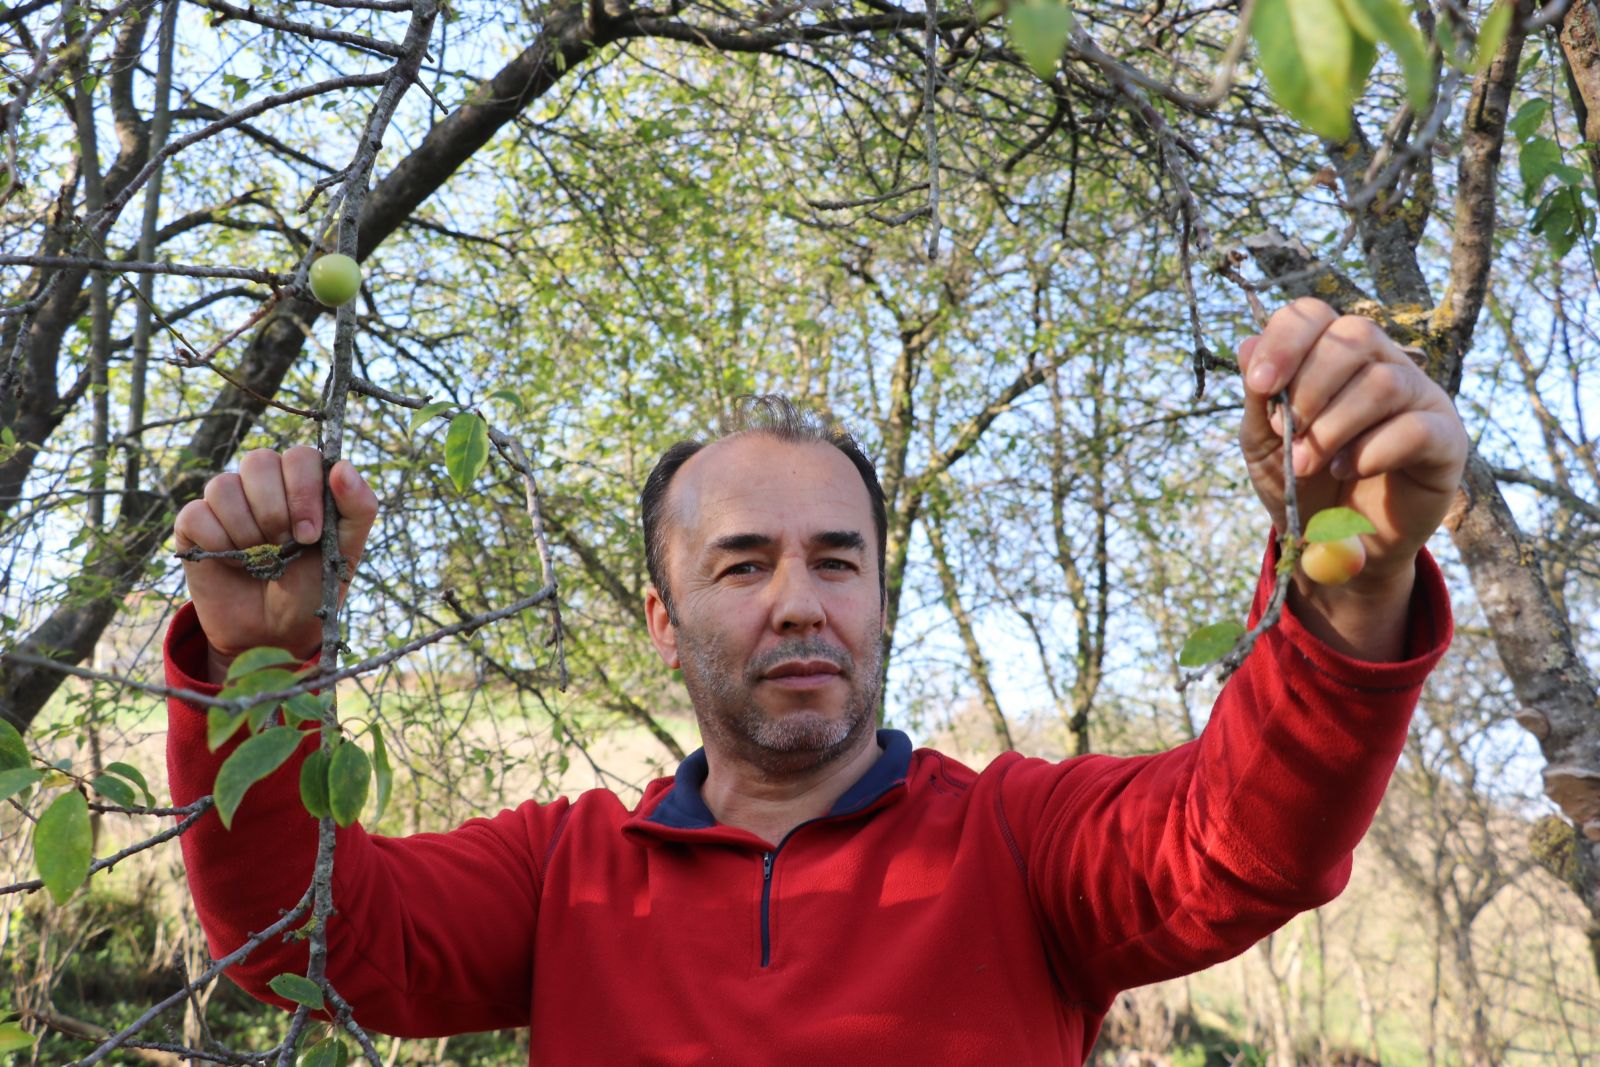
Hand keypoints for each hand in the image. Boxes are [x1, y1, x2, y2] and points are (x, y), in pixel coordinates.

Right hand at [173, 447, 378, 682]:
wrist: (276, 633)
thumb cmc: (314, 587)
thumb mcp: (347, 552)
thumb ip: (358, 508)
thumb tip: (343, 467)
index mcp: (303, 481)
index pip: (300, 456)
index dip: (304, 492)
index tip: (311, 535)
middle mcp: (263, 482)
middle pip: (258, 461)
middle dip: (274, 512)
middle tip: (285, 547)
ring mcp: (226, 501)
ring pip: (223, 485)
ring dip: (247, 532)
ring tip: (260, 559)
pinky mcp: (194, 524)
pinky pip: (196, 514)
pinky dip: (218, 544)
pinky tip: (234, 563)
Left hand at [1237, 298, 1466, 599]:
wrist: (1336, 545)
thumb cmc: (1302, 483)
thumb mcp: (1264, 443)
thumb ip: (1258, 398)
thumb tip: (1246, 345)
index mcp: (1335, 356)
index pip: (1315, 314)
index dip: (1285, 339)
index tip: (1260, 383)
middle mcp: (1383, 364)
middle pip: (1353, 336)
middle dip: (1309, 387)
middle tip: (1287, 433)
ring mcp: (1420, 398)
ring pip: (1382, 382)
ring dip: (1333, 426)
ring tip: (1308, 464)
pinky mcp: (1446, 440)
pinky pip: (1415, 429)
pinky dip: (1371, 452)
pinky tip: (1347, 470)